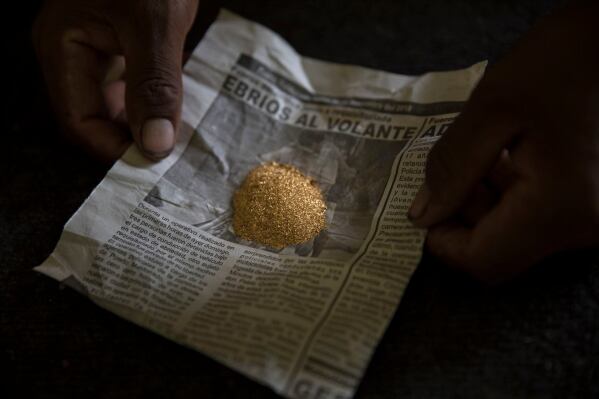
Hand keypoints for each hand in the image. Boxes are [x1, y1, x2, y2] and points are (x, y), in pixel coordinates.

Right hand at [33, 0, 198, 161]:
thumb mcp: (154, 25)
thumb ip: (153, 83)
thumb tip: (155, 145)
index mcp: (63, 46)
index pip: (79, 120)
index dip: (115, 149)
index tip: (155, 165)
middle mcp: (72, 48)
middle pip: (95, 114)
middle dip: (131, 138)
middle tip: (171, 156)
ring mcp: (95, 41)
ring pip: (116, 99)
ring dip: (145, 119)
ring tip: (178, 136)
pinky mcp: (121, 35)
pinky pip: (132, 79)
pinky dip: (152, 97)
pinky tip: (177, 106)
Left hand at [409, 3, 598, 281]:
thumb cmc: (561, 62)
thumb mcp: (492, 110)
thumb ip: (451, 170)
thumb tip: (422, 217)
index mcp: (560, 210)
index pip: (485, 262)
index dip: (442, 242)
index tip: (425, 205)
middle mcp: (585, 228)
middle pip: (500, 250)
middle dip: (463, 213)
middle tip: (457, 164)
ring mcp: (594, 217)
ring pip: (517, 234)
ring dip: (485, 200)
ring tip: (484, 151)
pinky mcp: (593, 202)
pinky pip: (539, 216)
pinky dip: (510, 193)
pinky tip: (508, 154)